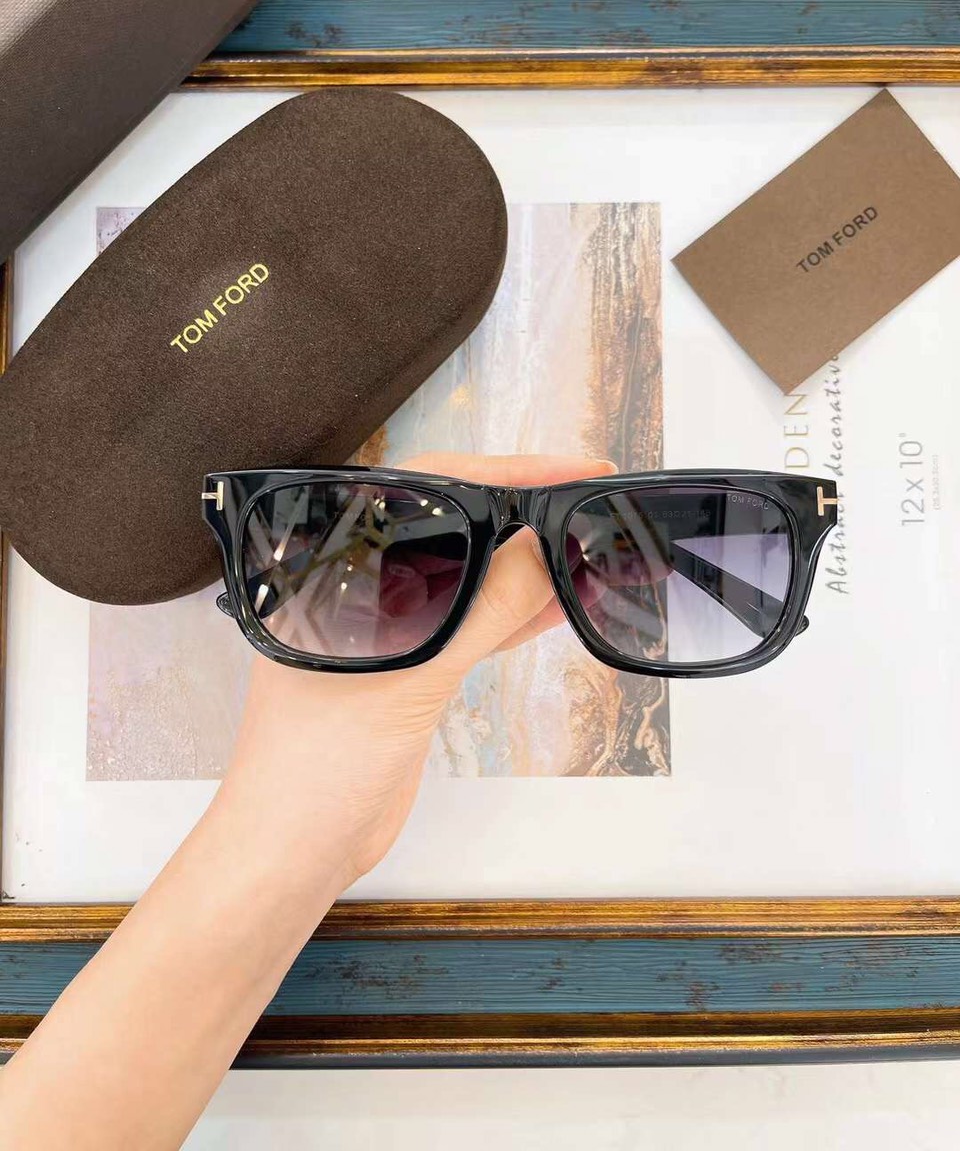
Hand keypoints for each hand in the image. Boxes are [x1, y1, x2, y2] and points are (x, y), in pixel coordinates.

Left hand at [218, 452, 614, 890]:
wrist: (296, 847)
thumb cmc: (317, 764)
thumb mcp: (411, 678)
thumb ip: (481, 612)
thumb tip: (543, 548)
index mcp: (335, 562)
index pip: (427, 490)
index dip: (503, 474)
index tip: (568, 471)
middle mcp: (359, 581)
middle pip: (453, 524)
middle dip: (522, 511)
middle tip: (589, 500)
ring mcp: (387, 624)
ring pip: (469, 574)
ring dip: (527, 564)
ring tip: (589, 545)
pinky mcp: (410, 665)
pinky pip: (473, 622)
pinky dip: (517, 612)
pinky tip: (562, 600)